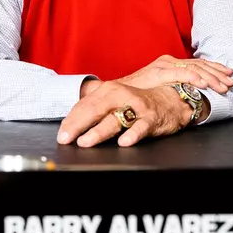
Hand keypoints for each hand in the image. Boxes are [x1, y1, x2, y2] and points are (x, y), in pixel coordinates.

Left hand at [58, 80, 204, 147]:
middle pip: (95, 110)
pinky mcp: (151, 119)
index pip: (84, 105)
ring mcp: (136, 107)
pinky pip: (141, 127)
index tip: (61, 134)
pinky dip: (133, 134)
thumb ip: (94, 107)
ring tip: (86, 141)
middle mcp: (120, 95)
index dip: (70, 120)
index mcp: (108, 91)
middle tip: (66, 138)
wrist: (171, 98)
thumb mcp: (114, 99)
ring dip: (99, 131)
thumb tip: (71, 120)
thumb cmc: (137, 101)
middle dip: (78, 125)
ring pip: (115, 119)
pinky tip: (124, 142)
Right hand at [115, 54, 232, 94]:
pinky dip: (195, 78)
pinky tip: (204, 85)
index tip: (228, 75)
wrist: (117, 91)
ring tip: (223, 86)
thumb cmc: (139, 93)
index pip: (198, 64)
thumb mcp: (160, 88)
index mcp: (172, 64)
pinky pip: (181, 74)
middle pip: (200, 65)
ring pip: (194, 69)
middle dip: (218, 74)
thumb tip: (192, 94)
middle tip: (231, 82)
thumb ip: (174, 87)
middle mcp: (170, 61)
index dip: (215, 69)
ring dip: (211, 78)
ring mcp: (165, 65)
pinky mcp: (160, 72)